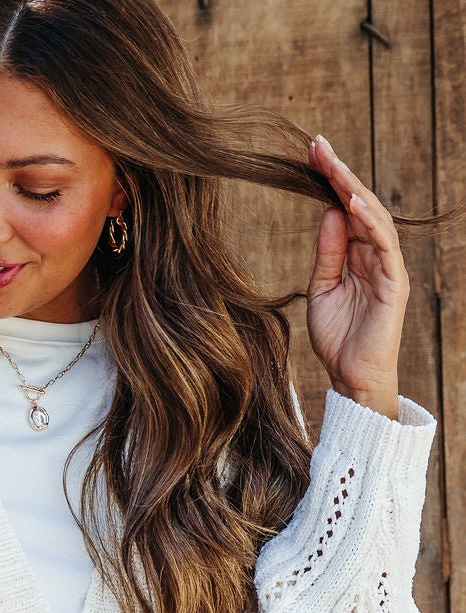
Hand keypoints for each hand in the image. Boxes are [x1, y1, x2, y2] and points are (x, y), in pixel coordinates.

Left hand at [305, 134, 409, 420]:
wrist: (350, 377)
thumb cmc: (337, 338)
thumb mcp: (321, 289)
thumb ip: (327, 253)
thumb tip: (328, 213)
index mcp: (356, 253)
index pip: (345, 208)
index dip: (330, 180)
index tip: (310, 154)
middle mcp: (375, 254)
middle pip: (360, 204)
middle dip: (339, 174)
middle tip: (318, 145)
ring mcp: (387, 266)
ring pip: (374, 217)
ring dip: (354, 189)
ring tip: (334, 165)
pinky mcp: (393, 282)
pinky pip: (384, 245)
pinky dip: (370, 222)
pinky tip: (353, 203)